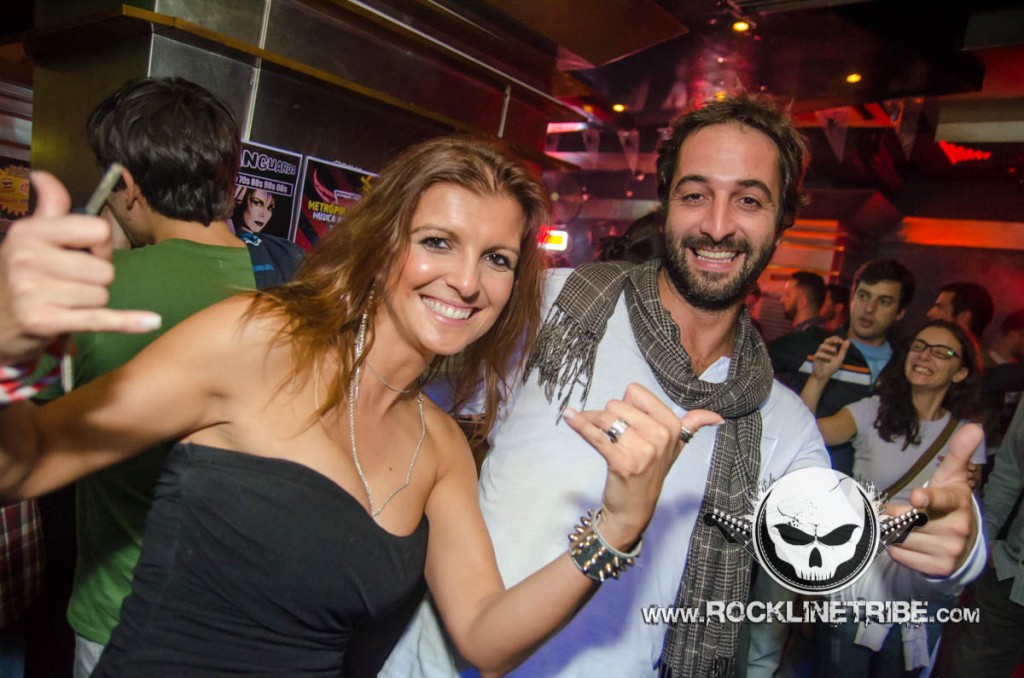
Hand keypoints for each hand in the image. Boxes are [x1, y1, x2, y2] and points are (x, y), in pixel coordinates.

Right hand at [0, 171, 160, 364]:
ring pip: (102, 296)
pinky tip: (151, 322)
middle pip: (104, 270)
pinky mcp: (42, 321)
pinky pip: (100, 320)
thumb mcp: (30, 237)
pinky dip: (127, 323)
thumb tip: (43, 175)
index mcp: (30, 232)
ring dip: (91, 303)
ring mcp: (32, 292)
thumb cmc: (24, 275)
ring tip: (65, 302)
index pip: (97, 231)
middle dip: (96, 280)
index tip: (84, 253)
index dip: (100, 245)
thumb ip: (49, 208)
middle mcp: (27, 259)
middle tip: (70, 284)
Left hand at [562, 383, 723, 549]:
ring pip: (605, 417)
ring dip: (593, 424)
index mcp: (673, 426)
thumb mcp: (675, 448)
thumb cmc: (650, 473)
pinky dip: (580, 424)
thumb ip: (692, 425)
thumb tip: (717, 417)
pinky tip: (569, 415)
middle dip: (608, 417)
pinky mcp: (622, 462)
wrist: (634, 510)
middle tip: (614, 439)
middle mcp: (661, 436)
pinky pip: (596, 435)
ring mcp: (643, 450)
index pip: (635, 392)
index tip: (629, 423)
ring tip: (600, 439)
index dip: (626, 405)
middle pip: (616, 403)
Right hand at [810, 336, 848, 380]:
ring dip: (829, 347)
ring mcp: (820, 353)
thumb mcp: (840, 358)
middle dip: (832, 340)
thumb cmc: (832, 367)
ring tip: (835, 351)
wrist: (824, 375)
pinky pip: (818, 354)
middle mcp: (825, 349)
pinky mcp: (815, 358)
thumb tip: (848, 340)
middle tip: (837, 342)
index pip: (833, 339)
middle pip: (826, 340)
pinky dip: (824, 355)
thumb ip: (843, 350)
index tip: (842, 342)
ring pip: (822, 345)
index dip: (837, 338)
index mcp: (831, 348)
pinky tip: (829, 358)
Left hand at [887, 423, 982, 575]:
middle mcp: (957, 528)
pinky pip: (901, 556)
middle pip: (909, 520)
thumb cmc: (949, 503)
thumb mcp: (952, 477)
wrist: (964, 540)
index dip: (928, 499)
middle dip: (894, 514)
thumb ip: (957, 453)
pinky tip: (905, 541)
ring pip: (903, 539)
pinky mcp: (939, 568)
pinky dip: (896, 548)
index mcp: (957, 502)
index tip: (916, 497)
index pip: (942, 500)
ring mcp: (950, 550)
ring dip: (892, 532)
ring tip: (899, 525)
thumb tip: (974, 426)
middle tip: (889, 510)